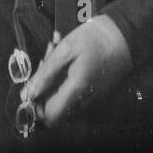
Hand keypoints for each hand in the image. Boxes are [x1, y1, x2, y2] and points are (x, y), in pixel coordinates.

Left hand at [23, 14, 132, 128]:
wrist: (126, 34)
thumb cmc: (95, 38)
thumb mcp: (65, 50)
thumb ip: (45, 75)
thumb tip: (25, 95)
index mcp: (76, 92)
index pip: (48, 118)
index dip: (35, 107)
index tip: (32, 85)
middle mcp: (84, 102)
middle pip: (53, 109)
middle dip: (43, 86)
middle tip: (45, 58)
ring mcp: (91, 99)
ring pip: (62, 100)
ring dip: (52, 80)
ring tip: (54, 52)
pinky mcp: (95, 93)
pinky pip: (73, 94)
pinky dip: (64, 79)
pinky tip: (65, 59)